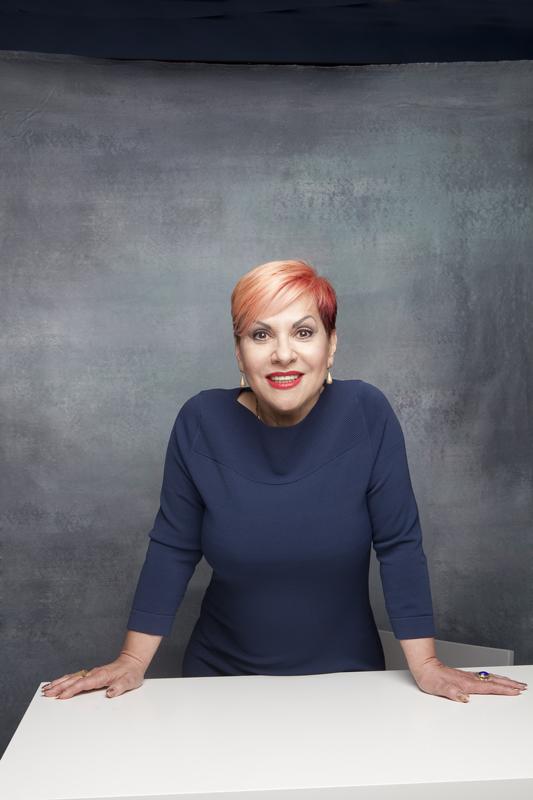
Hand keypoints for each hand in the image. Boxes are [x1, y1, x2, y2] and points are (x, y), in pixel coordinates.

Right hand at [41, 652, 145, 699]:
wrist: (133, 661)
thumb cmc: (131, 672)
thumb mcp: (129, 681)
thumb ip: (120, 687)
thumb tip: (110, 693)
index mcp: (101, 676)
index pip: (83, 684)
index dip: (72, 690)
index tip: (61, 696)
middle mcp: (94, 673)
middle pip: (73, 680)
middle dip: (60, 686)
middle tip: (47, 693)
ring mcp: (92, 673)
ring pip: (72, 677)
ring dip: (59, 683)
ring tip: (47, 689)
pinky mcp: (91, 675)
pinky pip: (75, 677)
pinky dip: (65, 680)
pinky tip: (58, 683)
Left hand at [412, 657, 527, 701]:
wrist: (424, 667)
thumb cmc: (430, 678)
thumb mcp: (438, 688)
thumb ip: (451, 692)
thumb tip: (464, 698)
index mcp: (466, 684)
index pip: (489, 687)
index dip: (503, 690)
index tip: (516, 691)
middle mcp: (469, 679)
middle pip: (494, 681)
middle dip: (509, 684)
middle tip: (522, 686)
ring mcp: (468, 677)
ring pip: (491, 678)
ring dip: (504, 681)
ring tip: (515, 683)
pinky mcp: (465, 676)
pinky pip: (485, 678)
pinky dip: (495, 679)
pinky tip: (496, 680)